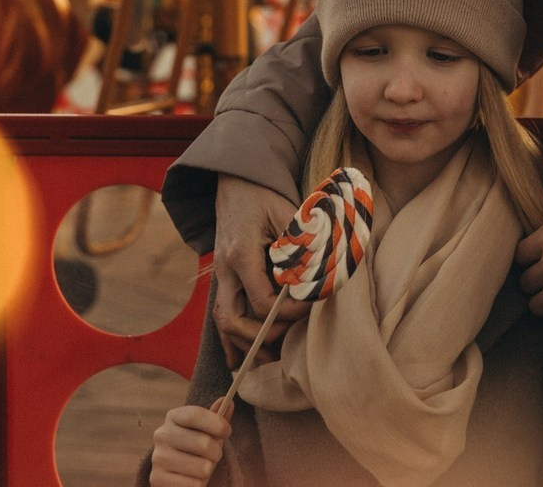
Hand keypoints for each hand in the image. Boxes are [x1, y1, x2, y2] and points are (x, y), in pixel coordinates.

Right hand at [150, 402, 231, 486]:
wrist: (173, 473)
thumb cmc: (194, 447)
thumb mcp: (205, 430)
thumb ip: (217, 417)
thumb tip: (227, 402)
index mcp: (173, 417)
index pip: (195, 415)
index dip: (216, 423)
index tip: (228, 431)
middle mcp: (162, 435)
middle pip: (202, 442)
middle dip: (216, 451)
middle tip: (216, 455)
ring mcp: (158, 458)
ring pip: (201, 467)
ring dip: (209, 469)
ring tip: (204, 467)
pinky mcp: (157, 479)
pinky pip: (193, 484)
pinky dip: (199, 484)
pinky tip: (193, 479)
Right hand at [213, 176, 310, 366]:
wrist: (235, 182)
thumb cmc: (263, 194)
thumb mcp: (286, 212)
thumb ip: (301, 241)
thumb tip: (323, 269)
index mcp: (241, 253)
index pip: (261, 300)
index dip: (287, 312)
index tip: (311, 305)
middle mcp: (225, 269)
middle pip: (232, 319)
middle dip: (259, 336)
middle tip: (287, 338)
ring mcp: (220, 274)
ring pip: (223, 321)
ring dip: (244, 343)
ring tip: (268, 360)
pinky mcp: (222, 277)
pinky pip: (220, 314)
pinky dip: (229, 339)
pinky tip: (238, 358)